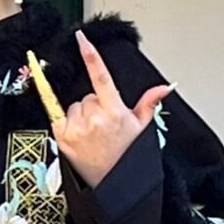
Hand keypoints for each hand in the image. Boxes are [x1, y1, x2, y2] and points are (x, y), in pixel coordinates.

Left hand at [53, 31, 173, 187]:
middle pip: (88, 95)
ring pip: (74, 105)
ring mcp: (76, 127)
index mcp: (115, 112)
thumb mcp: (142, 128)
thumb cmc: (128, 156)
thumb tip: (165, 86)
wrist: (113, 185)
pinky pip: (58, 113)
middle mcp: (94, 118)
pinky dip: (64, 116)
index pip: (101, 76)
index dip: (91, 55)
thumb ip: (149, 103)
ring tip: (93, 135)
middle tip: (105, 126)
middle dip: (95, 105)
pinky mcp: (61, 136)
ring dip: (81, 115)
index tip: (81, 38)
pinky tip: (70, 125)